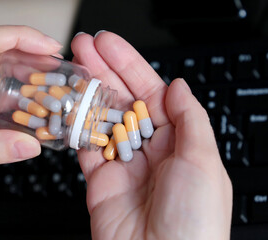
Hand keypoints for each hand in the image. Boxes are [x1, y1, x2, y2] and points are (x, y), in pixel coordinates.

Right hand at [71, 31, 232, 239]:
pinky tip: (64, 107)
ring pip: (101, 120)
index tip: (110, 46)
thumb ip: (190, 119)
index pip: (152, 93)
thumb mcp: (203, 161)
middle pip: (123, 101)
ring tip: (69, 71)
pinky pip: (85, 148)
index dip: (131, 67)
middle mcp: (150, 149)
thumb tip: (179, 86)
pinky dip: (74, 129)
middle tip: (83, 49)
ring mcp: (123, 163)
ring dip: (85, 95)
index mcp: (177, 141)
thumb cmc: (194, 220)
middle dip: (103, 73)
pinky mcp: (99, 180)